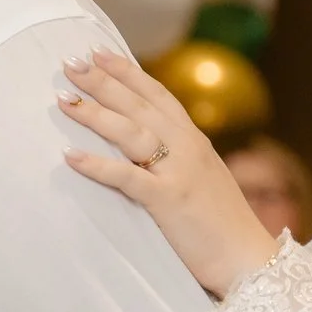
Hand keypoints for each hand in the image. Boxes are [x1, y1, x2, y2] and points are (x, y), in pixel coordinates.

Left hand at [60, 49, 281, 295]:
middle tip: (70, 62)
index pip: (158, 95)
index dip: (128, 72)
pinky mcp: (169, 200)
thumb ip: (181, 159)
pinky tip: (69, 155)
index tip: (99, 53)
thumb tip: (151, 147)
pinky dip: (96, 164)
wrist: (249, 259)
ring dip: (94, 112)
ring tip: (63, 98)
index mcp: (195, 141)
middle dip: (102, 81)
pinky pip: (126, 176)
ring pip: (130, 131)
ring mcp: (179, 172)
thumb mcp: (205, 179)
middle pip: (138, 105)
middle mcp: (188, 148)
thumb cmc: (224, 226)